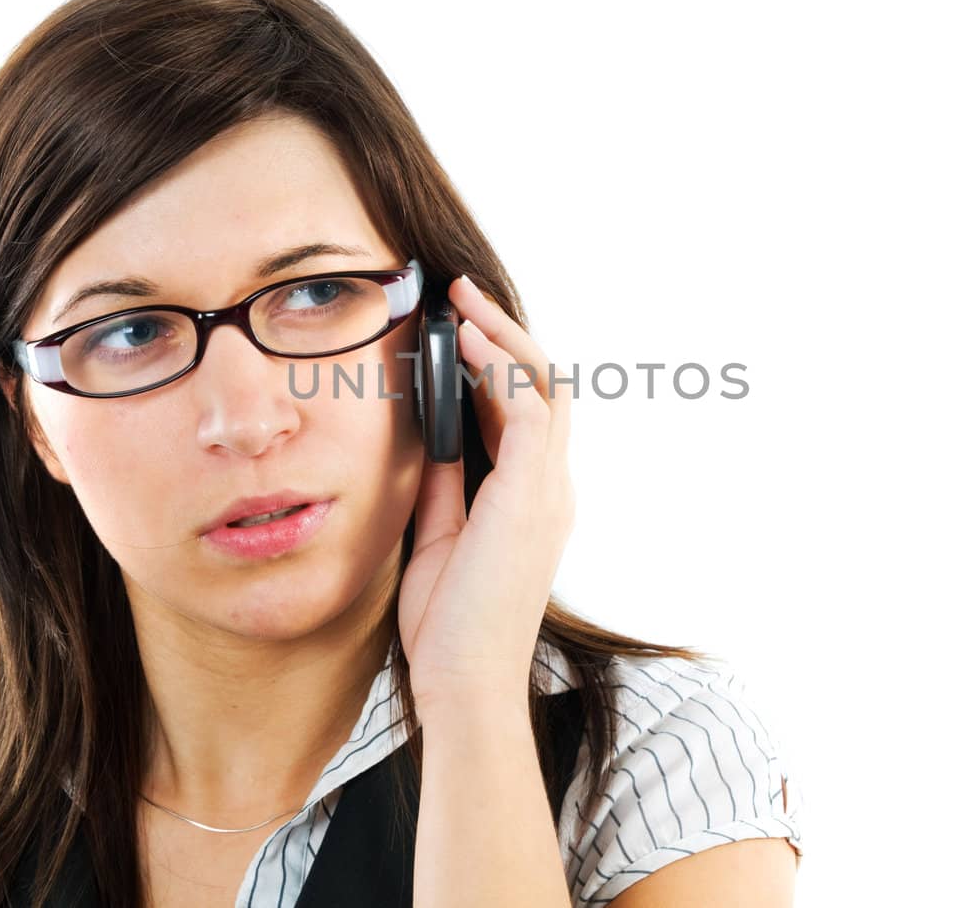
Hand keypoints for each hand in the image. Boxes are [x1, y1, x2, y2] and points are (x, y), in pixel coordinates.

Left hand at [396, 274, 575, 720]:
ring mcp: (548, 489)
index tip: (456, 330)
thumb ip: (443, 486)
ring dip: (502, 336)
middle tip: (461, 296)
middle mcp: (551, 487)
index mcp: (532, 499)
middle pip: (546, 385)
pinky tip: (466, 346)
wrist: (464, 682)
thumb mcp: (437, 538)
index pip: (526, 412)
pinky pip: (530, 408)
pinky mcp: (533, 493)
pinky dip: (500, 368)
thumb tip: (428, 435)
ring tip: (462, 302)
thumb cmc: (449, 626)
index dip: (495, 365)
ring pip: (545, 383)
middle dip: (505, 333)